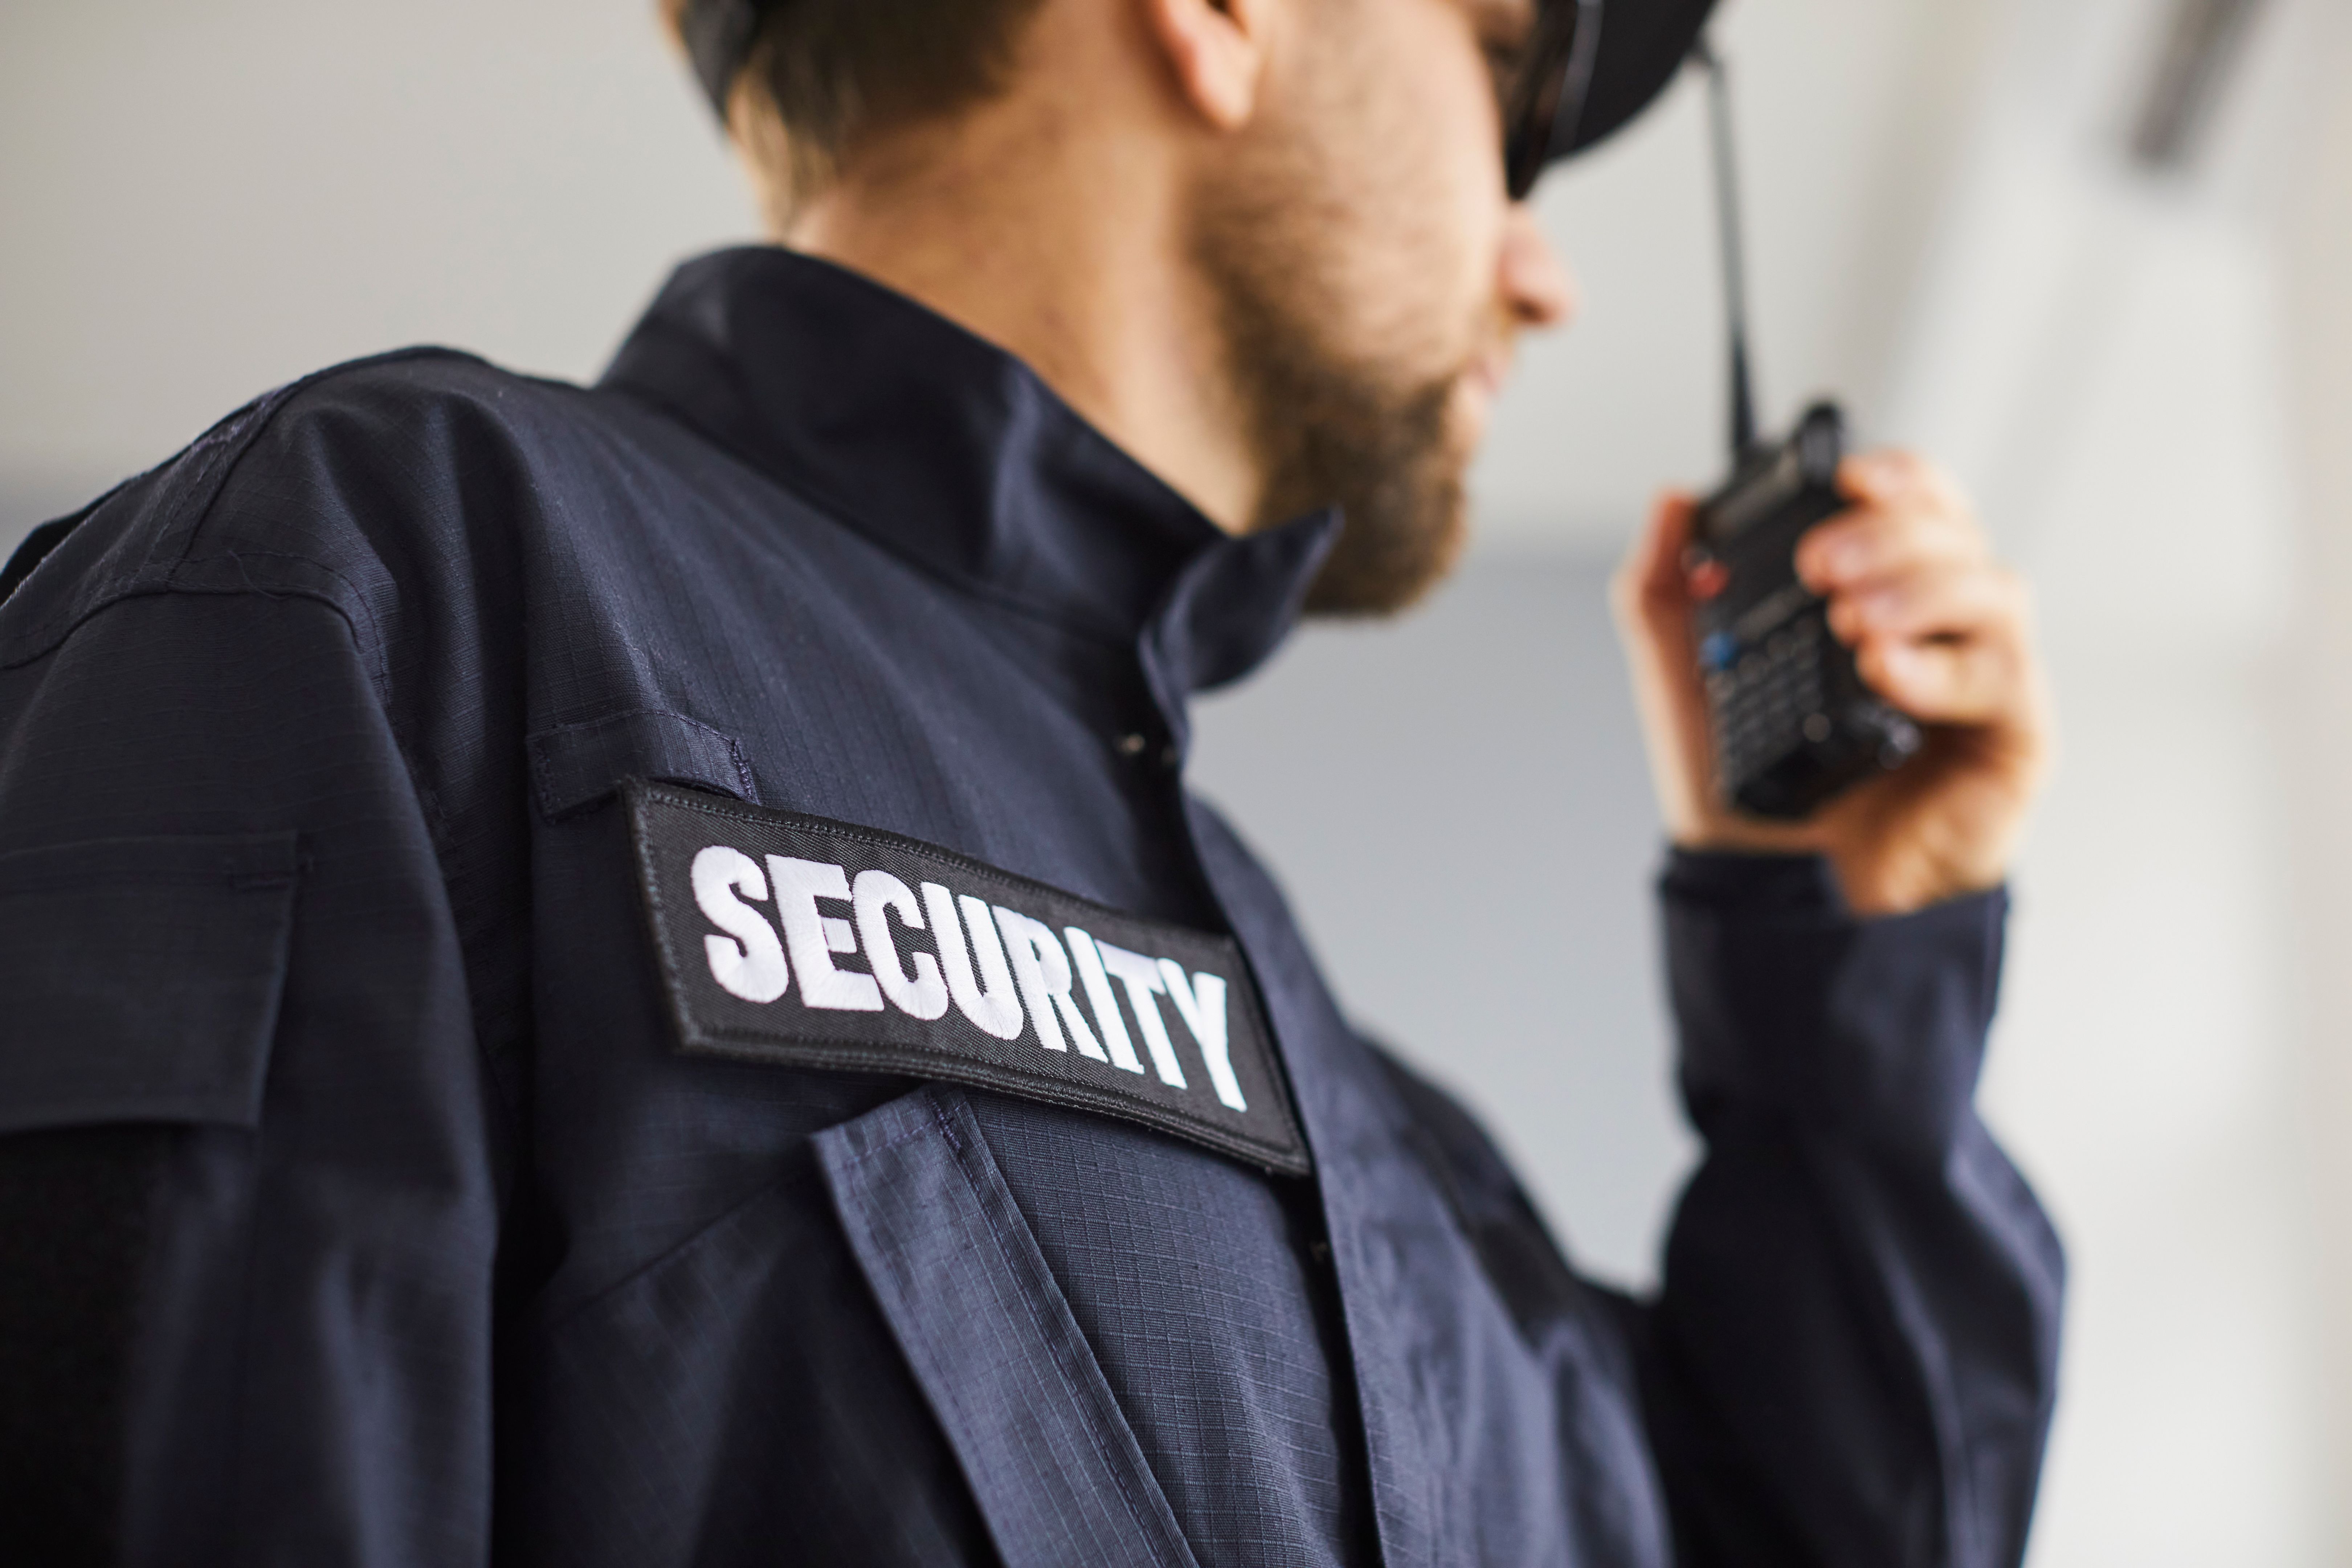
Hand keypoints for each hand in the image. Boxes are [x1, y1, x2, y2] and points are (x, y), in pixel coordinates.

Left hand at [1611, 451, 2052, 915]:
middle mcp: (1937, 629)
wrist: (1781, 903)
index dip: (1894, 476)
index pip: (1910, 507)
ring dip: (1922, 586)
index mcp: (1874, 601)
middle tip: (1826, 564)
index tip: (1845, 473)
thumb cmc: (1752, 805)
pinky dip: (1940, 662)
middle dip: (1894, 529)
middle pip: (1955, 532)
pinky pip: (2003, 674)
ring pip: (1993, 588)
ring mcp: (1980, 680)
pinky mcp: (2012, 736)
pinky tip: (1884, 669)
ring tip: (1853, 617)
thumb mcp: (1685, 690)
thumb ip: (1662, 596)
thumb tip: (1669, 501)